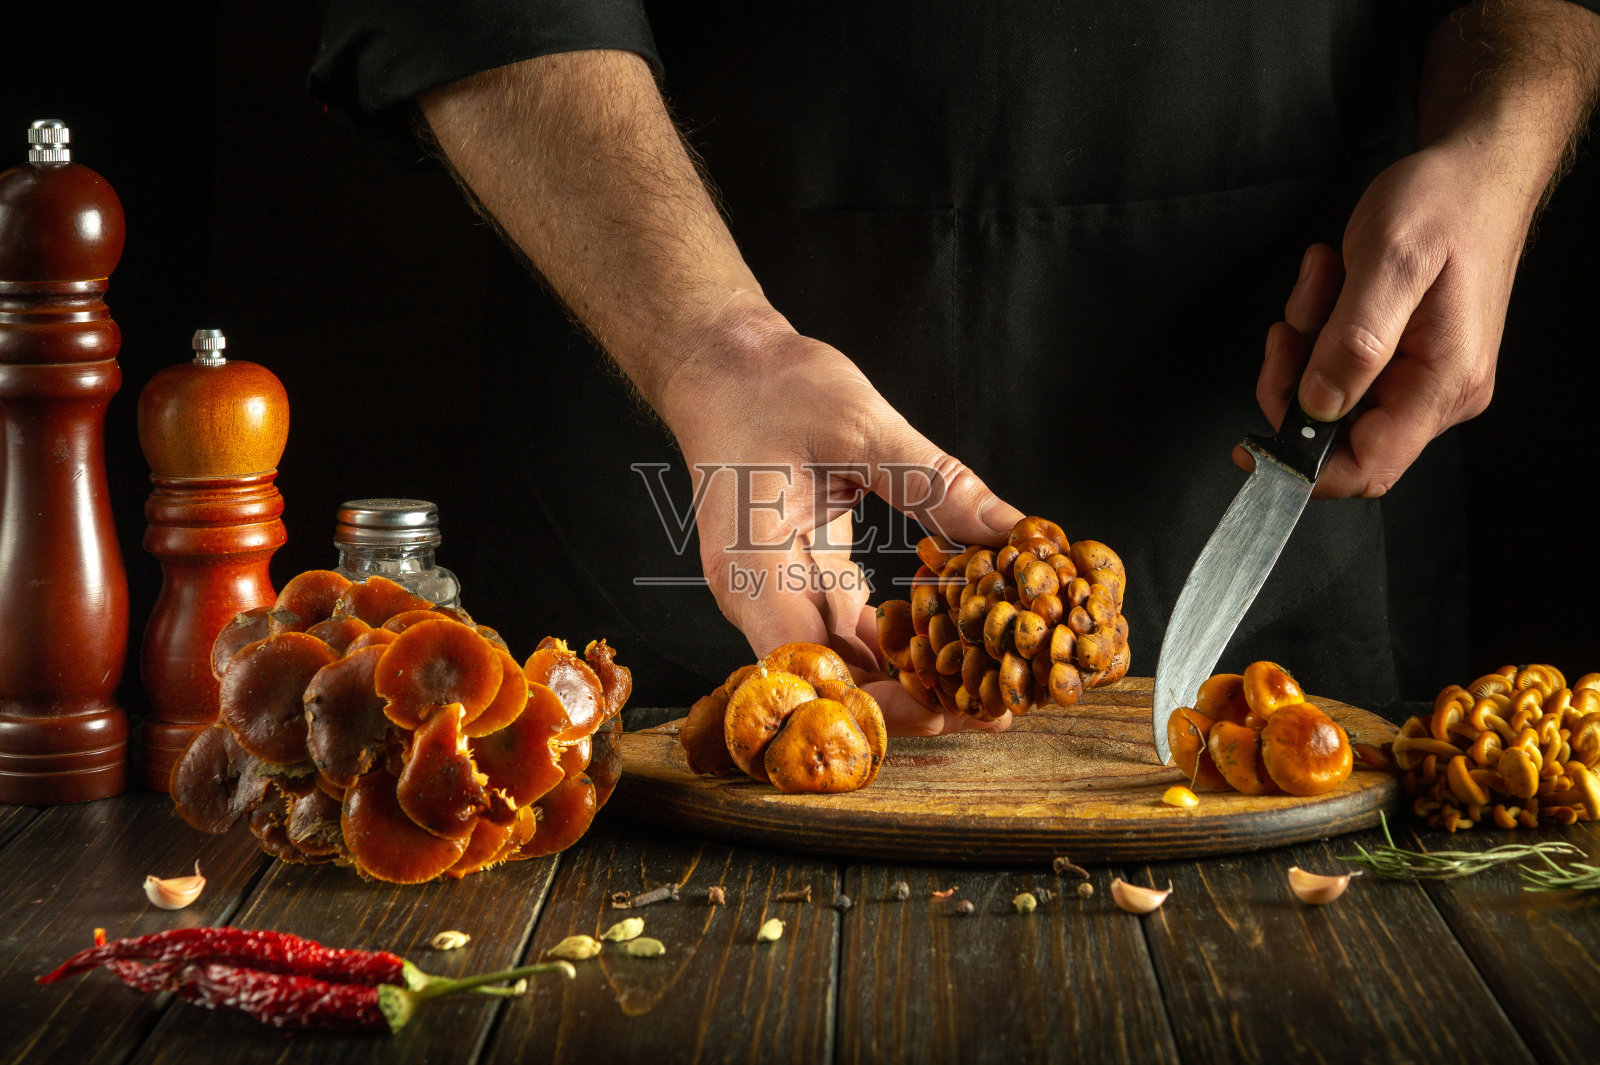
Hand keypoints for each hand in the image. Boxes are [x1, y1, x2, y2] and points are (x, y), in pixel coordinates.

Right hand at [663, 313, 1024, 734]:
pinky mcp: (803, 576)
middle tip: (991, 711)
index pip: (805, 666)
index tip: (940, 706)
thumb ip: (935, 483)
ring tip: (986, 692)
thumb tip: (1013, 531)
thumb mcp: (860, 424)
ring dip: (909, 681)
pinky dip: (898, 644)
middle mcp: (758, 595)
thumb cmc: (769, 386)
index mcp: (751, 569)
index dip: (869, 701)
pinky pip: (850, 629)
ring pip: (844, 660)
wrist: (722, 361)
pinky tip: (953, 649)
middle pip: (830, 678)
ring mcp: (778, 590)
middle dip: (908, 702)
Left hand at [1240, 138, 1529, 496]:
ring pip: (1328, 394)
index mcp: (1442, 383)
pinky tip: (1332, 280)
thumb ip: (1354, 340)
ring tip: (1325, 277)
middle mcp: (1435, 393)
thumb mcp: (1392, 260)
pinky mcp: (1400, 357)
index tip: (1253, 445)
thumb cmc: (1445, 204)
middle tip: (1294, 319)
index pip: (1368, 466)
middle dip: (1297, 377)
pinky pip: (1336, 365)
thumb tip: (1318, 405)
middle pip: (1336, 431)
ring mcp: (1419, 378)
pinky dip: (1319, 326)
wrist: (1475, 171)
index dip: (1305, 469)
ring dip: (1307, 339)